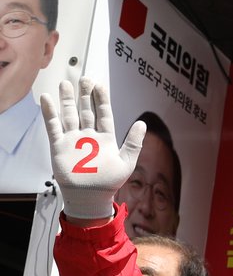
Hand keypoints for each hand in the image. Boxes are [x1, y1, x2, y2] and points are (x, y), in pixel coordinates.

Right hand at [40, 78, 144, 221]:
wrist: (90, 197)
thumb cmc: (110, 182)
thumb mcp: (127, 161)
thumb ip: (134, 142)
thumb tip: (142, 123)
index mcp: (106, 138)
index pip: (104, 114)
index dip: (102, 100)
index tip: (100, 85)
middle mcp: (89, 136)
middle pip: (86, 111)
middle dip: (85, 95)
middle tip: (85, 79)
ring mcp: (73, 140)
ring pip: (70, 115)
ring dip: (67, 100)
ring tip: (66, 83)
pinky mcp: (59, 146)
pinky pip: (53, 127)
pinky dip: (50, 113)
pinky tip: (47, 99)